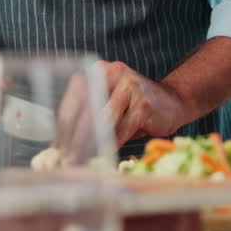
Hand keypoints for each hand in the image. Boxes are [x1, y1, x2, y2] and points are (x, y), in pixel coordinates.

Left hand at [55, 60, 192, 162]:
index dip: (64, 125)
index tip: (56, 147)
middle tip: (66, 158)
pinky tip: (102, 156)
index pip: (74, 99)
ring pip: (102, 120)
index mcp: (97, 70)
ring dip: (89, 144)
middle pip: (86, 109)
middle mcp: (111, 73)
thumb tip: (64, 143)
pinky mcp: (143, 104)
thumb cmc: (135, 104)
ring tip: (80, 160)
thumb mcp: (109, 101)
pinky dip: (111, 144)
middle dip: (74, 137)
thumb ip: (89, 114)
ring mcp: (128, 87)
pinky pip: (121, 129)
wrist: (173, 100)